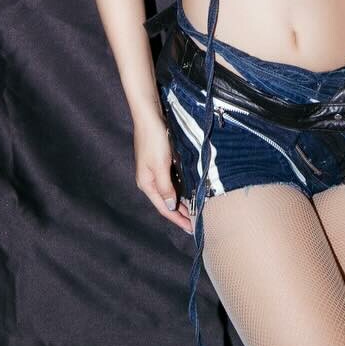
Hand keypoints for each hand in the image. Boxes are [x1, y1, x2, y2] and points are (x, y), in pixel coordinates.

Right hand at [135, 111, 193, 229]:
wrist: (149, 116)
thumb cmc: (154, 140)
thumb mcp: (161, 165)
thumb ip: (166, 187)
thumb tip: (170, 206)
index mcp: (147, 183)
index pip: (164, 208)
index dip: (178, 219)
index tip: (191, 229)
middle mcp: (149, 180)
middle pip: (167, 202)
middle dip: (181, 214)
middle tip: (197, 223)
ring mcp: (155, 171)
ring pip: (171, 192)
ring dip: (183, 202)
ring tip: (196, 211)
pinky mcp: (161, 163)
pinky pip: (172, 182)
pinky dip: (182, 189)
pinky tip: (191, 192)